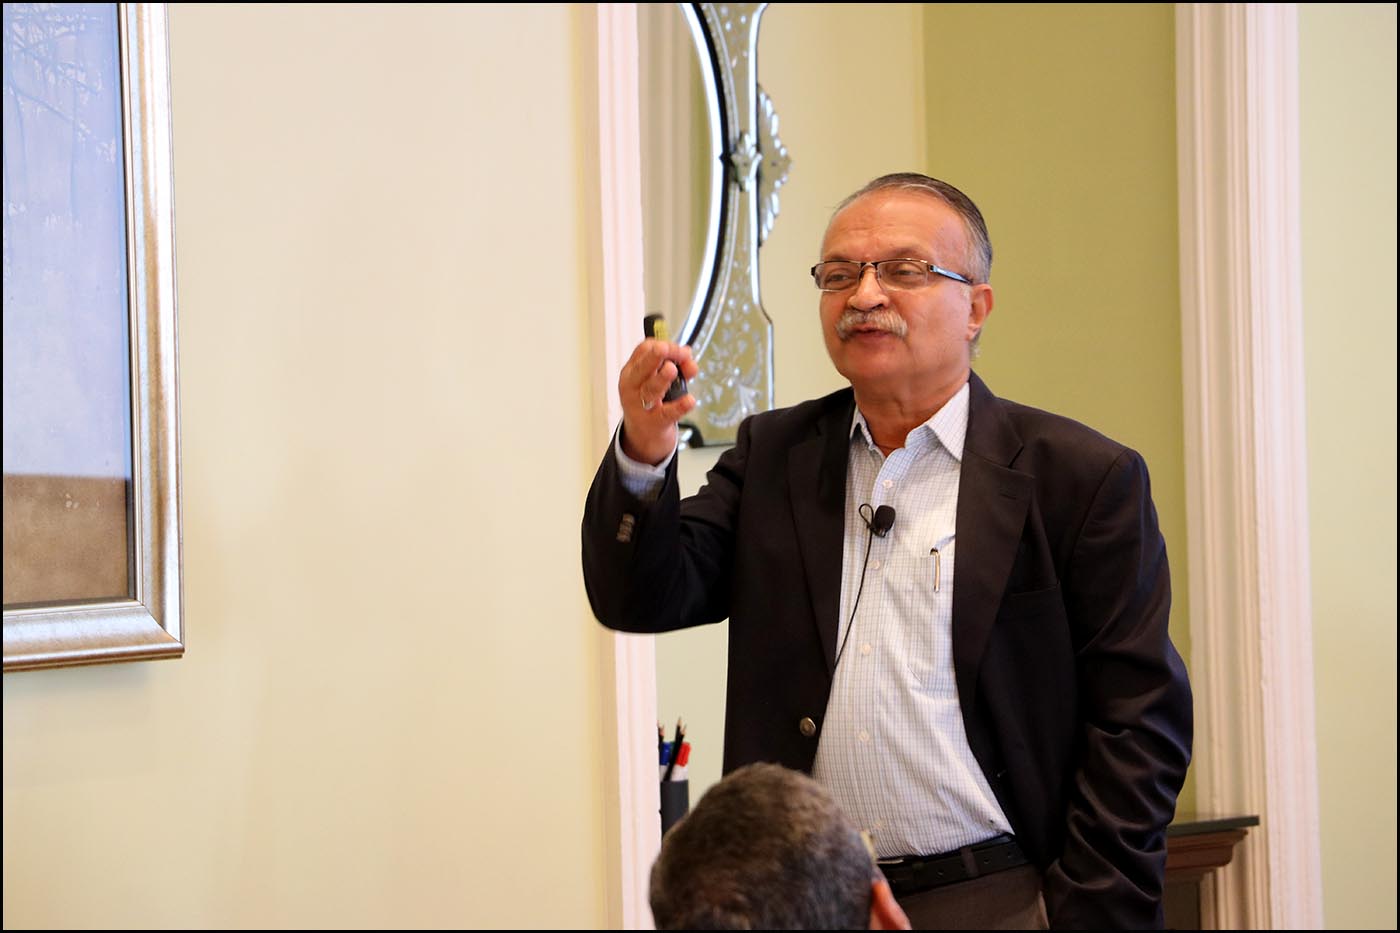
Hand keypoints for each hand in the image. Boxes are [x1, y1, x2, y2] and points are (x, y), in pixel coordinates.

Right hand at [618, 337, 698, 464]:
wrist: (644, 434)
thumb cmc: (651, 400)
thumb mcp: (661, 380)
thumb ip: (679, 367)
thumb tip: (690, 359)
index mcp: (632, 372)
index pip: (643, 351)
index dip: (662, 345)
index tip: (680, 349)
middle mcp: (632, 387)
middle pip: (642, 368)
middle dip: (654, 357)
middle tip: (666, 349)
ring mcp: (640, 406)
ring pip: (650, 390)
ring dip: (662, 378)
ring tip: (672, 370)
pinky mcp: (653, 423)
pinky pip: (666, 414)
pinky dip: (678, 407)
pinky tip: (689, 401)